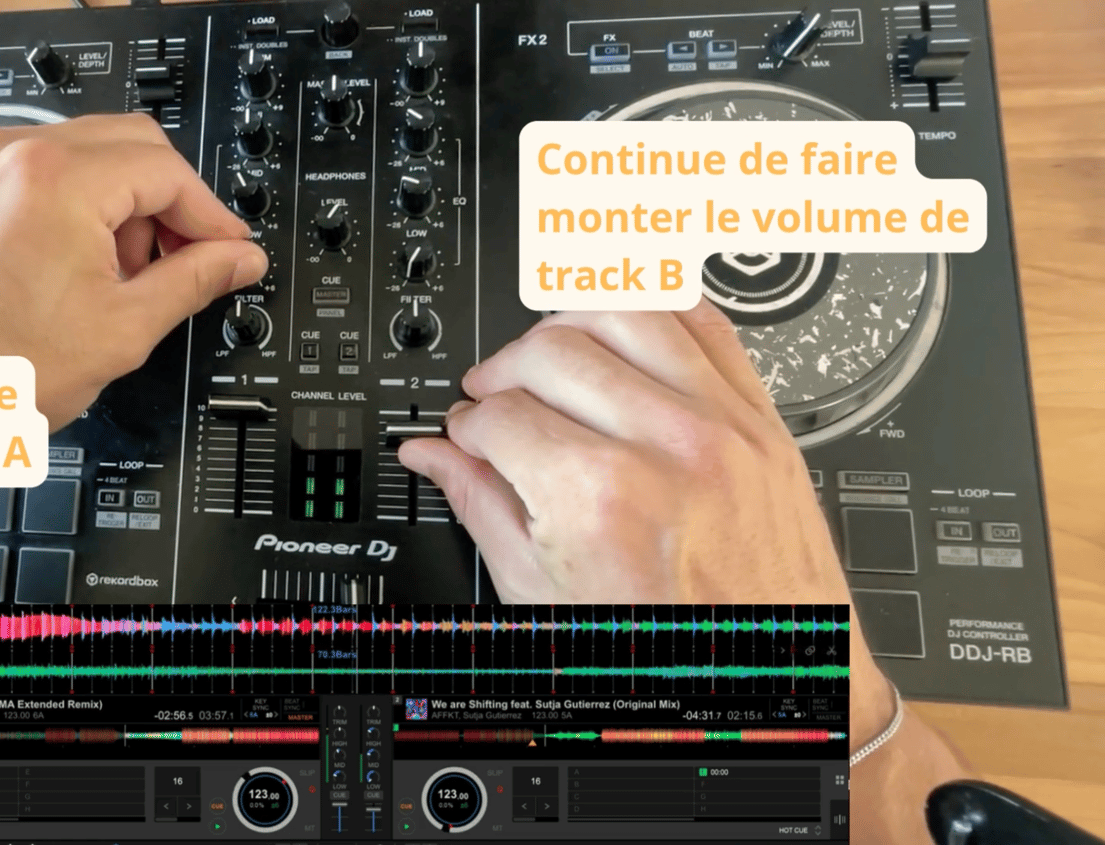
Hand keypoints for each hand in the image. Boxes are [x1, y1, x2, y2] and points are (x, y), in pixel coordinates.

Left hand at [0, 113, 267, 429]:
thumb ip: (193, 281)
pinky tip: (86, 269)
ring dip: (127, 207)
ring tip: (127, 278)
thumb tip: (238, 259)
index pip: (167, 169)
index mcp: (54, 180)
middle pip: (132, 146)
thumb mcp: (121, 330)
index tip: (232, 249)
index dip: (211, 215)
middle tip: (190, 263)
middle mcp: (12, 156)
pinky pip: (48, 174)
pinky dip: (83, 209)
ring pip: (92, 156)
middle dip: (172, 205)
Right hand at [398, 300, 896, 740]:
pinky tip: (619, 333)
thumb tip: (433, 457)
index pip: (498, 414)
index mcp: (600, 498)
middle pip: (548, 352)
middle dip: (501, 373)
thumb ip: (482, 508)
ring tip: (546, 360)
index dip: (464, 425)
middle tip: (490, 402)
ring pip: (621, 313)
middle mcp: (665, 447)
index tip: (465, 438)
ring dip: (566, 328)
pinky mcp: (760, 418)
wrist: (771, 680)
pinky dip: (652, 308)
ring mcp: (722, 425)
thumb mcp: (548, 595)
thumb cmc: (669, 656)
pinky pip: (702, 319)